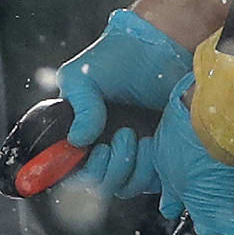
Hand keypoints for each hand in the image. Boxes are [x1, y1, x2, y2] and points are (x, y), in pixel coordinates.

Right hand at [50, 9, 195, 198]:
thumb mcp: (83, 75)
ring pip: (124, 186)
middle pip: (98, 184)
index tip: (93, 149)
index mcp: (80, 132)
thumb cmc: (120, 56)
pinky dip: (152, 171)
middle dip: (109, 168)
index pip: (70, 170)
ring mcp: (132, 153)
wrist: (163, 47)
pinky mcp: (159, 156)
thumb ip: (78, 106)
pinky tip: (155, 143)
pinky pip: (153, 182)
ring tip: (139, 136)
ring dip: (131, 167)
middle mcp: (103, 146)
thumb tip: (77, 140)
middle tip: (124, 135)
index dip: (78, 170)